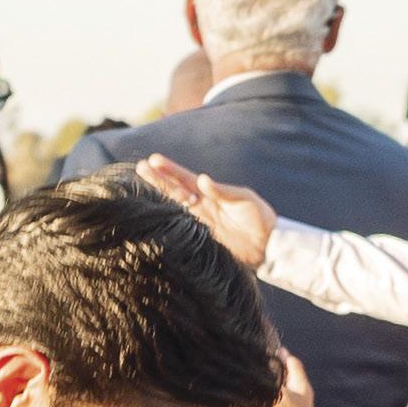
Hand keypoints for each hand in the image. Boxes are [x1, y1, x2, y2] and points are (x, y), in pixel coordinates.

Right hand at [135, 157, 274, 270]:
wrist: (267, 246)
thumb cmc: (259, 218)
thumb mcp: (244, 200)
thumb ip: (223, 191)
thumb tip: (202, 180)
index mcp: (210, 193)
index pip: (185, 179)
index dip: (170, 170)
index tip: (154, 160)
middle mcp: (199, 206)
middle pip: (174, 190)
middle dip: (158, 178)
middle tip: (140, 166)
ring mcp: (196, 222)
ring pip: (172, 206)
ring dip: (159, 194)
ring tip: (143, 181)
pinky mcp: (198, 239)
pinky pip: (177, 228)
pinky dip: (165, 221)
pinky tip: (153, 212)